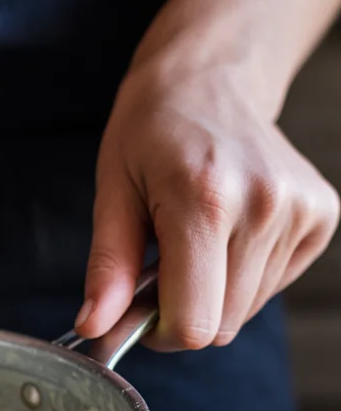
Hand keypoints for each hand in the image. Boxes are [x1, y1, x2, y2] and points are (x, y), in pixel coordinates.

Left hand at [77, 61, 340, 349]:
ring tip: (195, 238)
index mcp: (204, 199)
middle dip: (184, 310)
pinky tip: (228, 230)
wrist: (211, 77)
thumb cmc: (152, 131)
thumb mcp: (112, 192)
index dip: (160, 332)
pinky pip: (272, 286)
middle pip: (222, 325)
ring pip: (247, 310)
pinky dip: (243, 275)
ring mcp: (299, 210)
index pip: (195, 323)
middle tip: (162, 264)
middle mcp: (263, 205)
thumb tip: (93, 328)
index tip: (141, 309)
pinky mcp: (322, 215)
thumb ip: (106, 267)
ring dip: (214, 291)